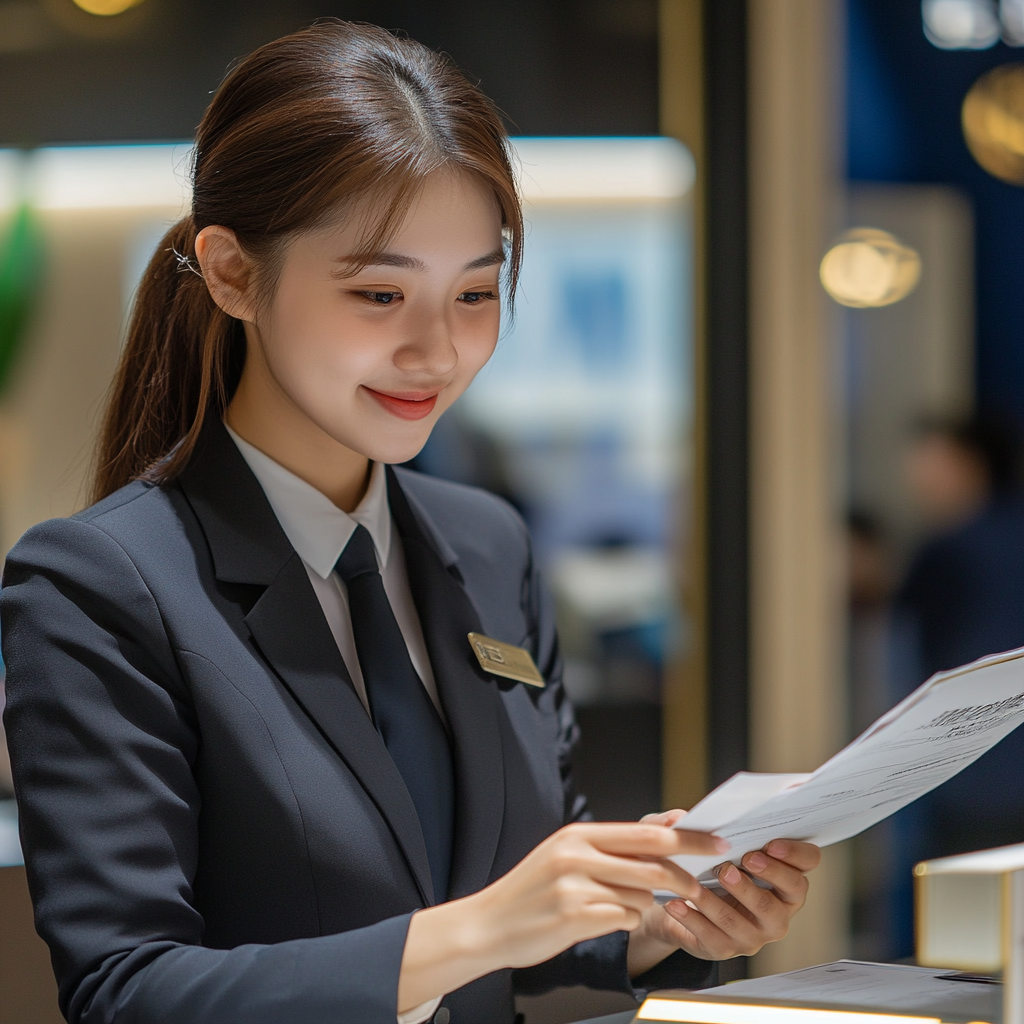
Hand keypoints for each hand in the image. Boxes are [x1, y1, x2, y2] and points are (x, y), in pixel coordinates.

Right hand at [398, 820, 725, 1012]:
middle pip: (652, 859)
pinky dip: (626, 921)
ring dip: (649, 903)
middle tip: (703, 879)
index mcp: (579, 834)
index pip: (645, 832)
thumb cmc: (533, 891)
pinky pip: (624, 919)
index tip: (715, 840)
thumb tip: (664, 835)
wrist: (487, 924)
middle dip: (686, 869)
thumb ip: (609, 849)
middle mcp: (577, 854)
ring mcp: (575, 886)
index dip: (686, 836)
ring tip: (629, 904)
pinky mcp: (574, 917)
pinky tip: (606, 920)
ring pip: (641, 894)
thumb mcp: (565, 857)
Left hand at [626, 809, 820, 975]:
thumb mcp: (703, 843)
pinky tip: (675, 903)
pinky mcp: (726, 949)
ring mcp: (755, 933)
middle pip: (788, 892)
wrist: (675, 902)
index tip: (770, 844)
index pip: (808, 862)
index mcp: (783, 876)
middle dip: (767, 874)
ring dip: (717, 901)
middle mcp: (778, 908)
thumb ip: (699, 828)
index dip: (795, 853)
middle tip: (742, 860)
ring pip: (743, 919)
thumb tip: (681, 818)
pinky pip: (712, 936)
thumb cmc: (701, 865)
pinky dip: (692, 918)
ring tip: (696, 885)